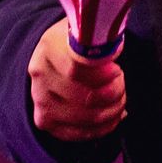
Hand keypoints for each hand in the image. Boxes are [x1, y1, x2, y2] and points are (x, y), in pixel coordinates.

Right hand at [27, 19, 125, 140]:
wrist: (57, 53)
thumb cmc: (81, 41)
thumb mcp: (91, 29)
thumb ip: (105, 36)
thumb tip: (115, 51)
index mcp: (51, 46)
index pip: (78, 68)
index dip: (102, 75)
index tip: (117, 70)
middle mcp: (40, 75)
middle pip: (85, 96)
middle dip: (114, 92)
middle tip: (121, 82)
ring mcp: (39, 100)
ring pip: (84, 117)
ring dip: (112, 111)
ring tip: (120, 98)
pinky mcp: (44, 121)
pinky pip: (77, 133)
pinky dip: (103, 128)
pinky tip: (114, 116)